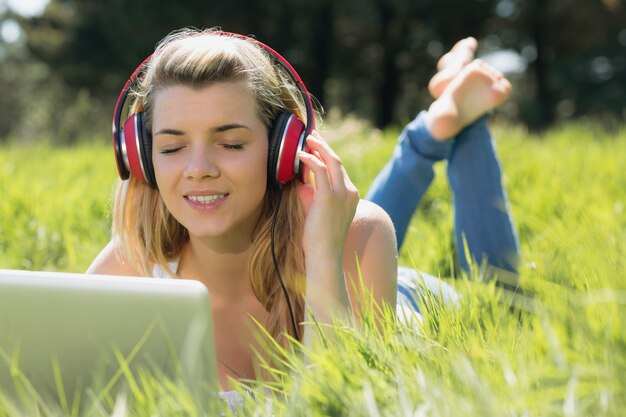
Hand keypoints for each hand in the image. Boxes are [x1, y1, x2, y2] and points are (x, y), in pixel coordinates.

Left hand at [296, 132, 359, 256]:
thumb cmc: (320, 240)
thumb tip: (302, 185)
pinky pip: (319, 170)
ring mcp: (342, 194)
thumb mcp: (318, 214)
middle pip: (337, 161)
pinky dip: (310, 159)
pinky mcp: (329, 197)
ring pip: (331, 161)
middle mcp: (350, 192)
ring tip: (306, 139)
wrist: (325, 256)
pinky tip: (300, 155)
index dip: (327, 155)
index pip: (339, 169)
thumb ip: (312, 198)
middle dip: (324, 146)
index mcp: (351, 196)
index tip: (316, 147)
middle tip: (311, 136)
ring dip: (318, 147)